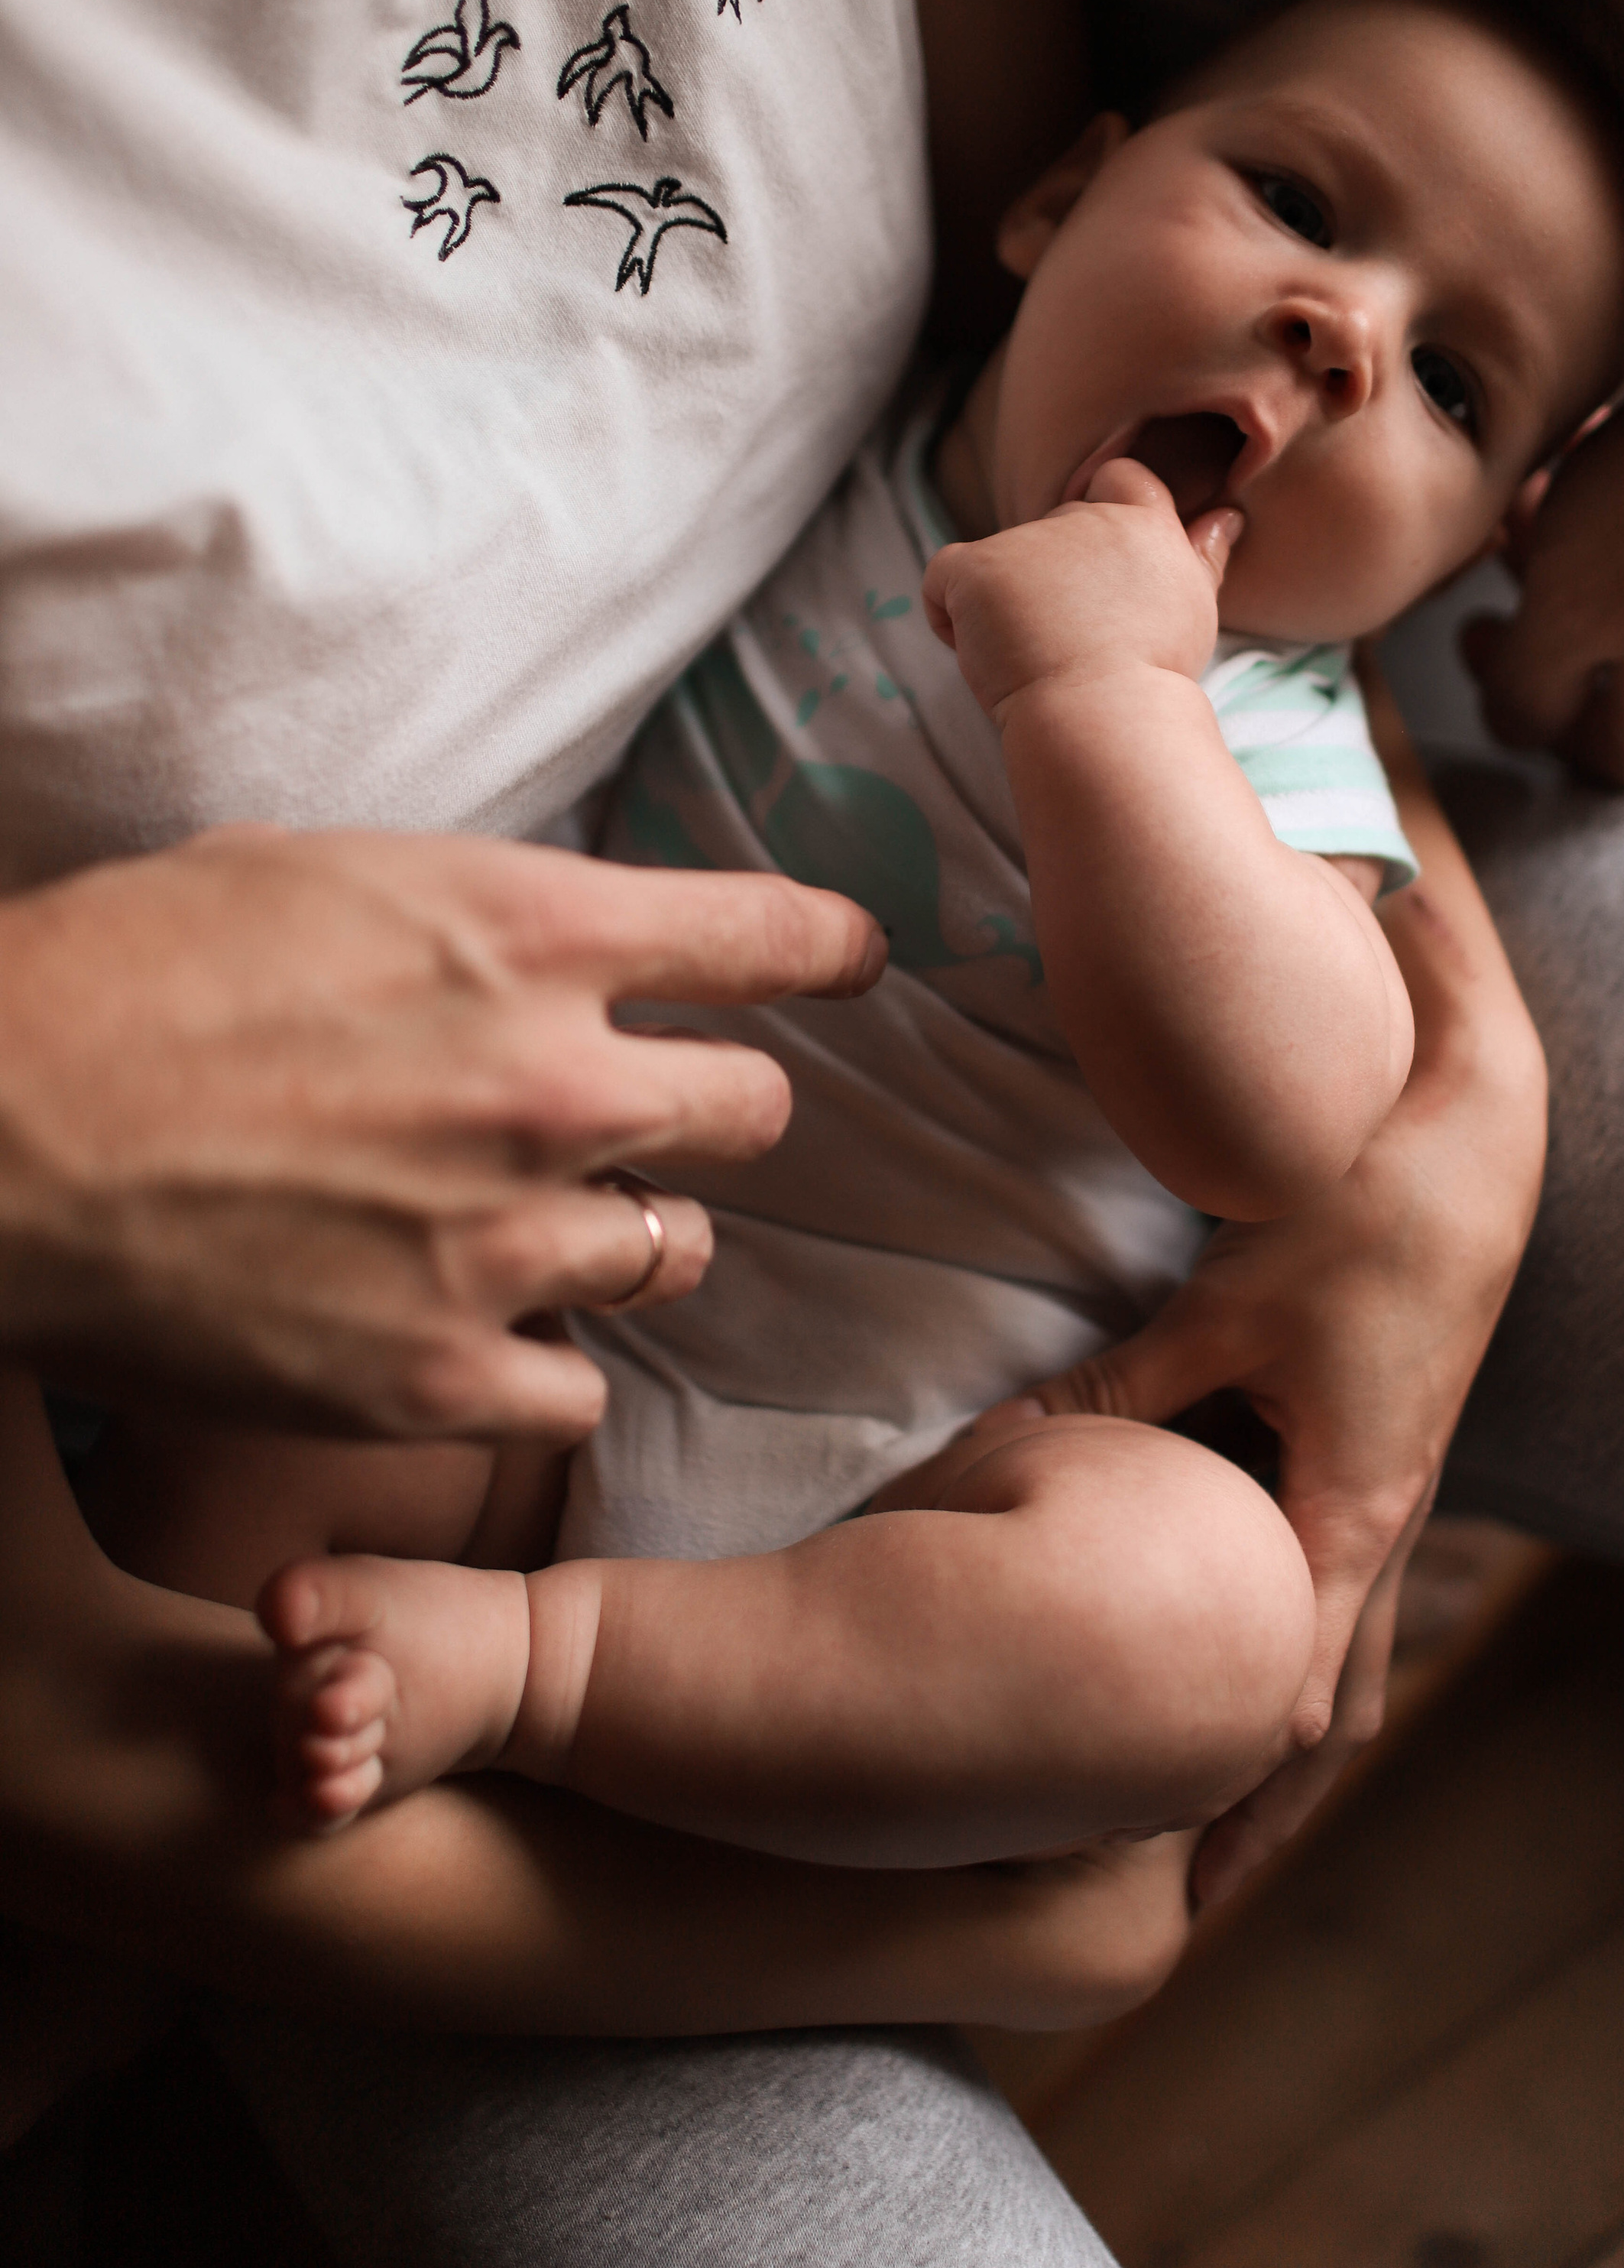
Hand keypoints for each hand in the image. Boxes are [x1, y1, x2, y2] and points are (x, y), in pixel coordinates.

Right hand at [0, 827, 883, 1441]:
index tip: (854, 962)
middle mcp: (553, 1085)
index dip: (831, 951)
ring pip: (678, 1252)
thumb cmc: (125, 972)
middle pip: (761, 1111)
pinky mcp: (437, 1376)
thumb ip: (475, 917)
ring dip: (628, 1237)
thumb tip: (550, 939)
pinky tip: (477, 1337)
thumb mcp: (322, 873)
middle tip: (654, 1116)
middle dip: (717, 1108)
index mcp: (530, 932)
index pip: (771, 937)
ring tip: (533, 1228)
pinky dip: (541, 1366)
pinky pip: (580, 1393)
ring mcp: (504, 1241)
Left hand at [922, 460, 1238, 721]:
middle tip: (1076, 644)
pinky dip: (950, 616)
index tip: (1096, 576)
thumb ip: (1203, 555)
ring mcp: (1027, 540)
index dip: (1102, 514)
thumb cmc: (1152, 676)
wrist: (1107, 716)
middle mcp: (1087, 518)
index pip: (1121, 478)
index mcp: (1144, 523)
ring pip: (1001, 565)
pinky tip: (983, 654)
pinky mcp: (979, 566)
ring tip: (1039, 660)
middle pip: (1054, 531)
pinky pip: (943, 579)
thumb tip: (1226, 515)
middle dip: (1054, 580)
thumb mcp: (1192, 606)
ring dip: (1008, 608)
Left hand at [1023, 837, 1545, 1907]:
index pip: (1286, 1702)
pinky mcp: (1381, 1459)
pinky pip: (1340, 1593)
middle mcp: (1383, 1529)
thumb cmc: (1353, 1219)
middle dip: (1261, 1822)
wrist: (1473, 1148)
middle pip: (1328, 1721)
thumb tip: (1004, 1458)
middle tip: (1187, 1922)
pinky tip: (1248, 1672)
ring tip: (1222, 1837)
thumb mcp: (1227, 1309)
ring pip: (1347, 1666)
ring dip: (1289, 1753)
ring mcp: (1393, 1500)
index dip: (1221, 1804)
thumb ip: (1123, 1396)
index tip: (1154, 1889)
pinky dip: (1298, 1657)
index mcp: (1350, 1512)